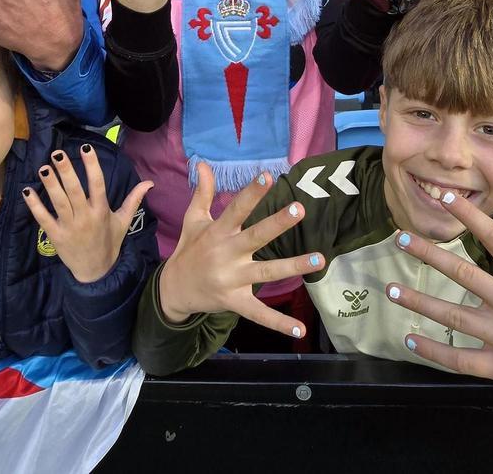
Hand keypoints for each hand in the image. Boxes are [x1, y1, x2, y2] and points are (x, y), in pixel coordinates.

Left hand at [22, 145, 152, 282]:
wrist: (96, 272)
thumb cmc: (110, 242)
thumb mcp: (124, 221)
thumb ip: (134, 200)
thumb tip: (150, 182)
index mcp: (102, 211)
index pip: (98, 184)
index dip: (92, 165)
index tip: (86, 147)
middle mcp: (86, 217)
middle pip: (75, 191)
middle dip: (66, 171)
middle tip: (58, 153)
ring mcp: (70, 227)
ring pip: (59, 203)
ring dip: (51, 185)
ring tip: (44, 168)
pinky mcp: (56, 237)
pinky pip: (44, 219)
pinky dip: (35, 206)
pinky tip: (28, 191)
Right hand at [157, 163, 322, 334]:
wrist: (173, 290)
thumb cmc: (189, 250)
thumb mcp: (193, 220)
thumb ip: (203, 192)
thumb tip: (204, 162)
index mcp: (217, 232)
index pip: (236, 208)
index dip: (251, 193)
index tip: (267, 175)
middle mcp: (226, 254)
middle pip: (256, 236)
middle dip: (277, 223)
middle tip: (299, 208)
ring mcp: (232, 279)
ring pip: (266, 272)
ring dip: (293, 266)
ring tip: (319, 259)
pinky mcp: (236, 301)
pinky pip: (259, 313)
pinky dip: (279, 323)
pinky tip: (300, 329)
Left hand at [386, 193, 492, 453]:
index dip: (470, 217)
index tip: (443, 198)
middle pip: (466, 276)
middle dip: (430, 255)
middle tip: (399, 238)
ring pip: (456, 319)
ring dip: (420, 303)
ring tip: (390, 289)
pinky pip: (462, 361)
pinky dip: (434, 352)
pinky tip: (409, 339)